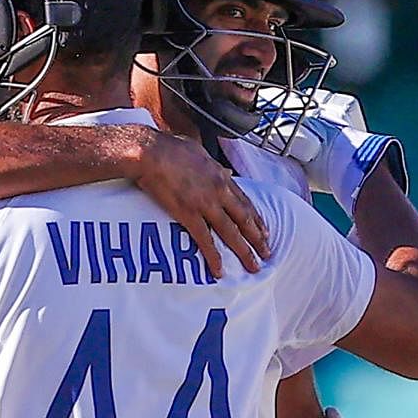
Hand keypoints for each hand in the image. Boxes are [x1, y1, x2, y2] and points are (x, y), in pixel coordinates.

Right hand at [130, 130, 269, 277]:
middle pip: (244, 219)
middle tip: (267, 253)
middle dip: (258, 238)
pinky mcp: (189, 214)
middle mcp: (219, 191)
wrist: (150, 152)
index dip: (256, 218)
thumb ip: (211, 164)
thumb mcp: (198, 151)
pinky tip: (219, 270)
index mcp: (220, 176)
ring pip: (231, 232)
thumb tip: (221, 169)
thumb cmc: (168, 147)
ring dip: (244, 251)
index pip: (244, 201)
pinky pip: (205, 240)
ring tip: (253, 267)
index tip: (264, 231)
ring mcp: (206, 204)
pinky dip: (213, 256)